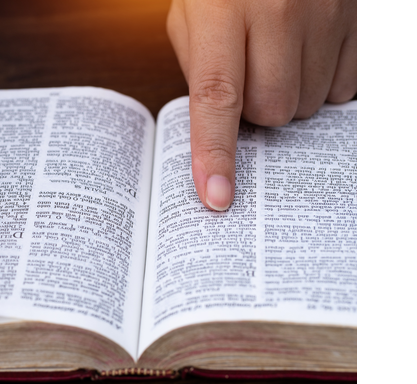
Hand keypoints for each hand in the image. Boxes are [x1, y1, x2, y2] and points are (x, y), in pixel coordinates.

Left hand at [167, 0, 355, 209]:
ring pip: (307, 104)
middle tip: (248, 76)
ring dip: (288, 96)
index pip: (218, 96)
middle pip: (271, 110)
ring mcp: (327, 14)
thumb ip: (199, 66)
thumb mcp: (191, 12)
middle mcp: (280, 10)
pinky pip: (343, 89)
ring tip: (278, 56)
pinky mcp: (359, 20)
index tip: (216, 197)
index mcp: (224, 8)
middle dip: (254, 111)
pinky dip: (322, 84)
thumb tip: (217, 126)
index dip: (215, 152)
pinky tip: (309, 55)